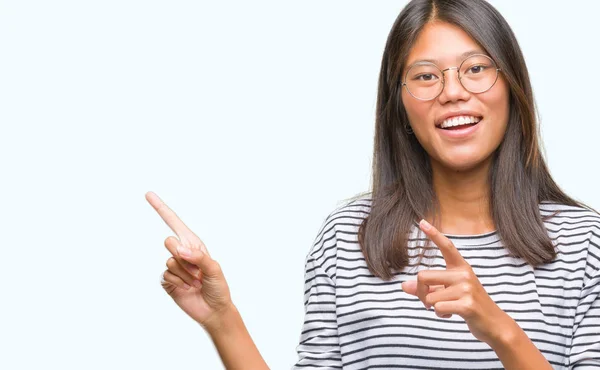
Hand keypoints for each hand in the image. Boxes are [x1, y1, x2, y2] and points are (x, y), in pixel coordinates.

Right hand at [146, 191, 232, 330]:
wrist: (214, 310)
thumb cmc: (218, 287)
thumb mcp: (214, 269)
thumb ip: (198, 257)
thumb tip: (179, 249)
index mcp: (193, 243)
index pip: (174, 222)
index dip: (161, 208)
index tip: (148, 194)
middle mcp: (181, 252)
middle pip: (169, 241)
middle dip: (183, 255)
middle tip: (197, 270)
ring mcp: (173, 266)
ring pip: (169, 261)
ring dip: (186, 273)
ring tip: (196, 282)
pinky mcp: (168, 281)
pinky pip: (166, 275)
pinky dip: (179, 282)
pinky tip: (188, 288)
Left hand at [401, 219, 511, 345]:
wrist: (493, 324)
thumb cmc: (467, 305)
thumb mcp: (447, 292)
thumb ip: (427, 288)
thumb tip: (404, 285)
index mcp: (460, 267)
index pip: (446, 246)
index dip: (433, 234)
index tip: (421, 221)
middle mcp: (464, 274)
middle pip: (423, 276)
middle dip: (421, 293)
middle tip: (430, 302)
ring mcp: (467, 288)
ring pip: (429, 297)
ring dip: (433, 307)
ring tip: (448, 308)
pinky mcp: (467, 304)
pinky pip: (438, 308)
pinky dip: (440, 314)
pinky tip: (452, 314)